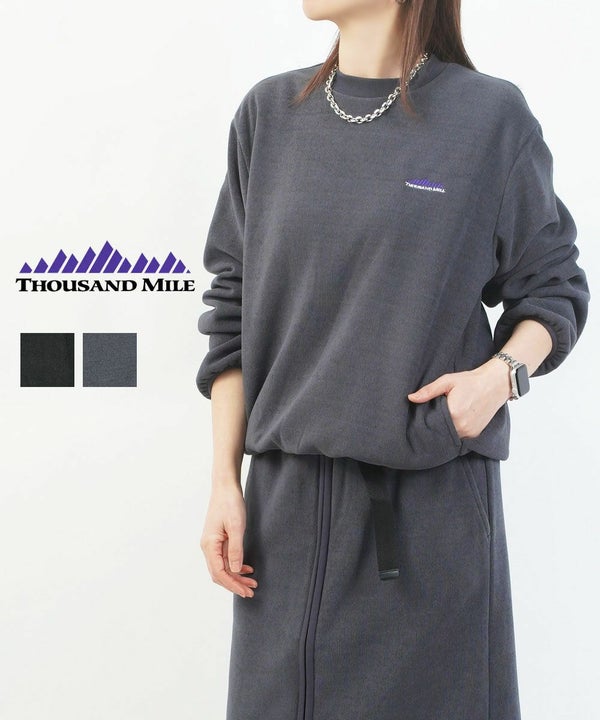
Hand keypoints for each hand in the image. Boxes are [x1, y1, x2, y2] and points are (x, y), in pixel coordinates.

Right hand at [200, 483, 257, 598]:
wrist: (225, 487)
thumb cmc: (230, 503)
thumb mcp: (236, 526)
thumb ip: (236, 549)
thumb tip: (235, 570)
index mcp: (209, 545)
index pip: (219, 573)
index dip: (233, 584)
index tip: (247, 591)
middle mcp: (208, 547)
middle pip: (219, 573)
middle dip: (235, 584)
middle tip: (252, 591)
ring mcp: (212, 544)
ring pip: (222, 567)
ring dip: (236, 576)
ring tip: (252, 582)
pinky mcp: (218, 540)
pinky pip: (225, 559)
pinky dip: (235, 566)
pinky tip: (246, 568)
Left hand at [407, 359, 512, 439]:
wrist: (495, 384)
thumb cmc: (471, 381)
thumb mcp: (447, 381)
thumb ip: (428, 391)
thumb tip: (411, 398)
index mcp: (453, 413)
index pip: (432, 423)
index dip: (426, 421)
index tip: (421, 418)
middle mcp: (462, 426)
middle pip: (440, 431)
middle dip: (434, 426)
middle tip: (429, 419)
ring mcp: (470, 432)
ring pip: (450, 435)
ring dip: (445, 430)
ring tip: (441, 420)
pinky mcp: (475, 434)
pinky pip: (460, 436)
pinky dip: (455, 431)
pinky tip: (453, 422)